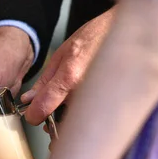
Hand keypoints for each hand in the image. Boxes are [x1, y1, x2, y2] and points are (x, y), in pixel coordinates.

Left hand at [21, 8, 115, 125]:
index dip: (33, 115)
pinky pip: (91, 120)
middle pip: (60, 123)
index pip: (42, 109)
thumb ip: (44, 80)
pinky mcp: (110, 105)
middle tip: (52, 111)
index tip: (33, 113)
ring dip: (68, 122)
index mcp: (69, 78)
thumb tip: (29, 99)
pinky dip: (84, 118)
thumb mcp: (61, 54)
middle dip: (52, 122)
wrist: (128, 33)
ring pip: (76, 125)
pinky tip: (83, 106)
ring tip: (70, 107)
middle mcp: (84, 92)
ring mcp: (99, 101)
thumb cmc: (95, 38)